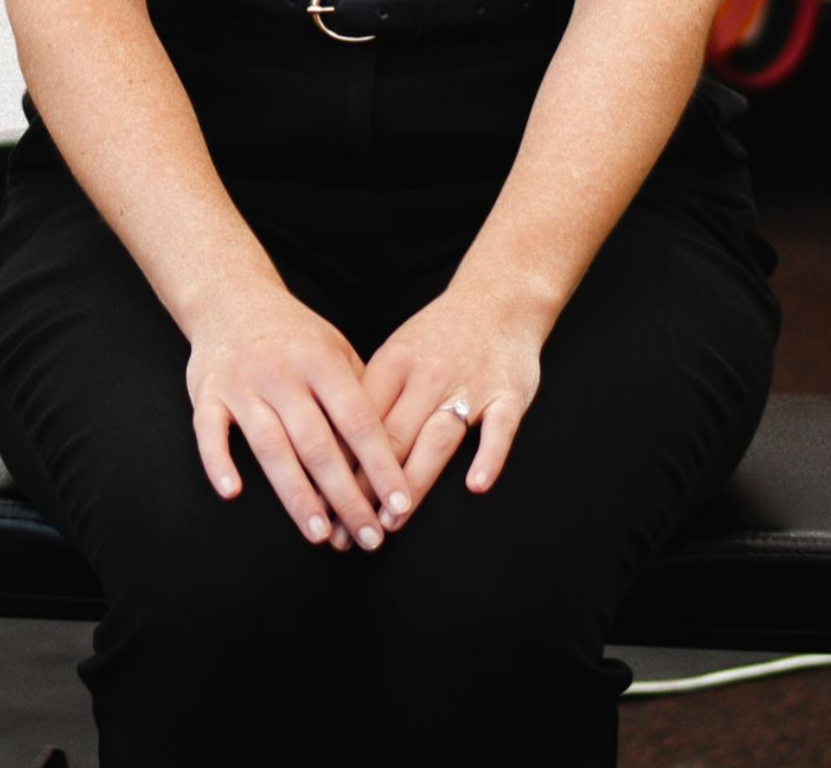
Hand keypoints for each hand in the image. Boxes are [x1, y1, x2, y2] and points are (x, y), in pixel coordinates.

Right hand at [187, 283, 413, 551]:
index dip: (380, 464)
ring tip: (320, 534)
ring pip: (271, 446)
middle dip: (346, 495)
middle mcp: (283, 371)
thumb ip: (359, 394)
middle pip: (318, 443)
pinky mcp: (207, 394)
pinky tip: (234, 494)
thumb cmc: (295, 335)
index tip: (400, 504)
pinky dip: (219, 462)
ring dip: (296, 494)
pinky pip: (210, 433)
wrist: (232, 298)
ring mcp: (243, 383)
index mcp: (322, 360)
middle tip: (367, 538)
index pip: (358, 419)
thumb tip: (392, 454)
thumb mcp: (334, 349)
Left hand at [354, 290, 542, 529]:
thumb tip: (331, 449)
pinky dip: (489, 456)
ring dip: (414, 481)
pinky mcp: (509, 394)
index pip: (360, 420)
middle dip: (368, 488)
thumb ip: (371, 397)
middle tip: (349, 532)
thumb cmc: (439, 335)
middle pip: (394, 437)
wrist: (499, 298)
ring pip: (438, 438)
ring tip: (393, 520)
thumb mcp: (397, 353)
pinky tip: (475, 485)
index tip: (322, 504)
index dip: (340, 465)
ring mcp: (471, 385)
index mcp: (395, 362)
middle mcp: (429, 374)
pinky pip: (499, 428)